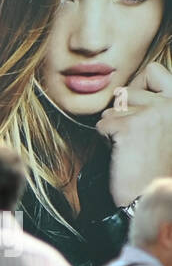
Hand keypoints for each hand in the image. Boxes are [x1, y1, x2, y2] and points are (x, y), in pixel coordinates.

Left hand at [97, 62, 171, 206]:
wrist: (150, 195)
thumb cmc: (155, 166)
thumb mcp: (167, 128)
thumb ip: (157, 105)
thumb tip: (128, 89)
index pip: (153, 71)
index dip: (138, 86)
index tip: (136, 108)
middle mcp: (170, 104)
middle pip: (126, 91)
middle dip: (122, 114)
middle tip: (134, 139)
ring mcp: (150, 113)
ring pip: (111, 109)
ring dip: (113, 128)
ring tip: (130, 147)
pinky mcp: (128, 127)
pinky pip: (101, 124)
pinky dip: (104, 140)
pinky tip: (122, 154)